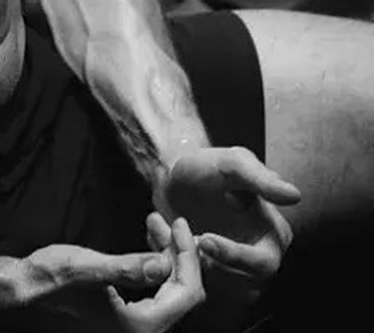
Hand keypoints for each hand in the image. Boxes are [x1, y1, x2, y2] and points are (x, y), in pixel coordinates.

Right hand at [2, 219, 203, 331]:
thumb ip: (128, 268)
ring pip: (171, 289)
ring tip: (154, 223)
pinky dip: (156, 264)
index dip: (187, 256)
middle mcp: (145, 331)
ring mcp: (138, 325)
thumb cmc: (53, 278)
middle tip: (164, 220)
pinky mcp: (131, 315)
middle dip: (177, 252)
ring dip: (166, 255)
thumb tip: (163, 264)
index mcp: (141, 326)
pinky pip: (158, 290)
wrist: (29, 287)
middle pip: (182, 292)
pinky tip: (147, 242)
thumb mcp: (90, 268)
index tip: (180, 223)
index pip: (186, 292)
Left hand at [153, 146, 298, 322]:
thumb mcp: (233, 164)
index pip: (263, 263)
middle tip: (183, 239)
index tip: (205, 239)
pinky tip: (160, 233)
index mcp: (272, 236)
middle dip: (206, 265)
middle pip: (239, 286)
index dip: (235, 256)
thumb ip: (261, 179)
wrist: (171, 170)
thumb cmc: (206, 165)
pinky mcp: (201, 274)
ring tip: (166, 228)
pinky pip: (187, 283)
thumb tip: (294, 195)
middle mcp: (255, 259)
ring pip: (211, 288)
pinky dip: (168, 262)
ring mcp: (228, 270)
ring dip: (184, 262)